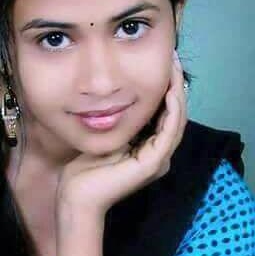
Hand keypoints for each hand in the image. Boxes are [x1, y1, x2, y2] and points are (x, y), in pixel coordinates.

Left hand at [56, 51, 187, 221]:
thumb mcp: (105, 139)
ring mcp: (157, 160)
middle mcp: (157, 155)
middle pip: (174, 115)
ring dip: (178, 93)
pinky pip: (169, 132)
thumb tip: (123, 100)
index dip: (167, 90)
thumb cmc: (84, 172)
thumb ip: (120, 123)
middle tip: (174, 59)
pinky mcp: (153, 163)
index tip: (164, 65)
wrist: (76, 196)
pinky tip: (170, 91)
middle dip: (175, 86)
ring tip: (175, 69)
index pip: (164, 116)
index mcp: (147, 151)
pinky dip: (173, 110)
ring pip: (176, 121)